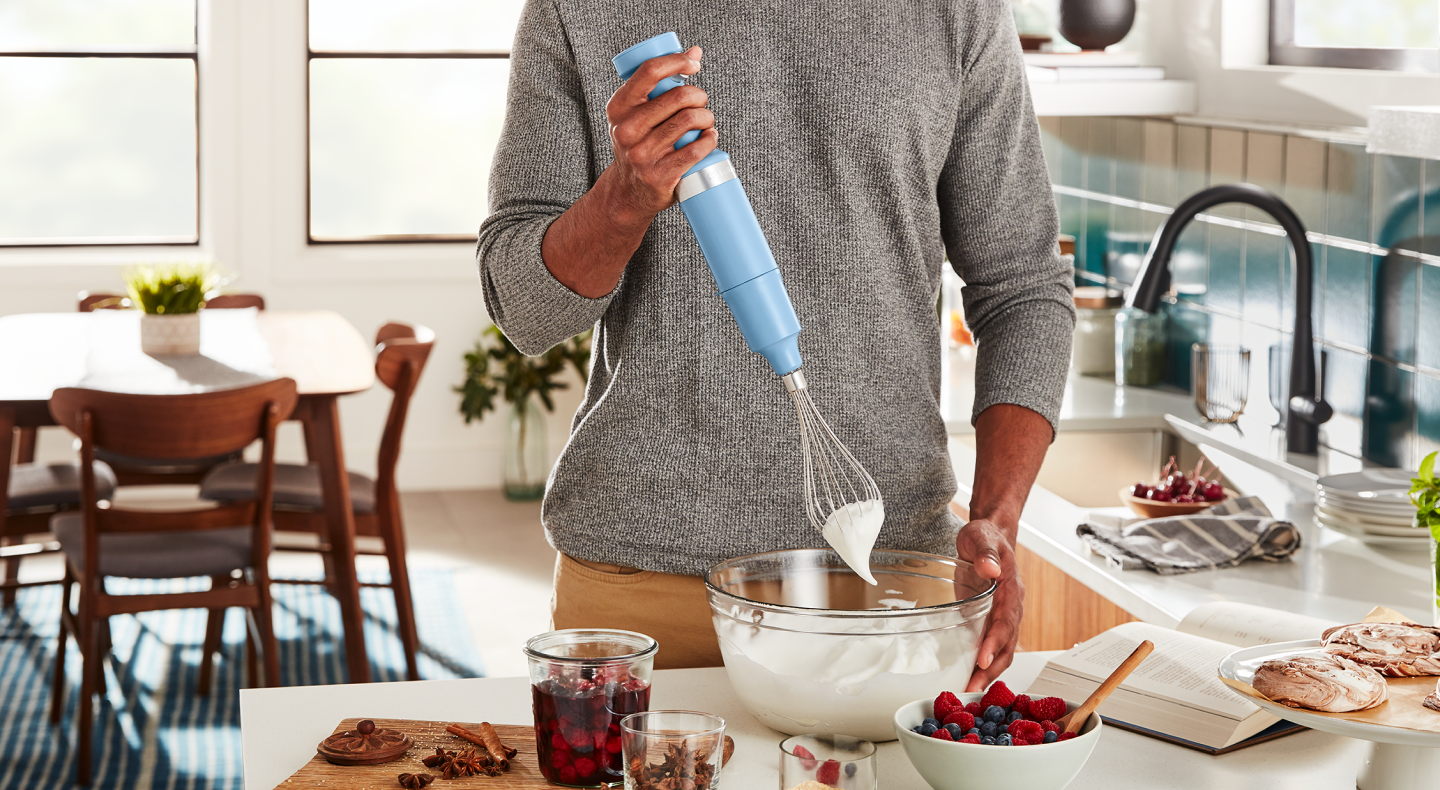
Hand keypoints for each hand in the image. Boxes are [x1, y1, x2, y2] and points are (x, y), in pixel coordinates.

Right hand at [601, 45, 718, 220]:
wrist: (628, 193)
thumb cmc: (638, 145)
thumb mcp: (634, 114)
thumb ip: (657, 85)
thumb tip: (694, 52)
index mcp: (618, 108)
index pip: (649, 72)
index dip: (677, 61)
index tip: (693, 64)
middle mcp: (627, 130)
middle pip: (677, 96)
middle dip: (698, 95)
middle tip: (701, 102)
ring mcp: (642, 154)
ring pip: (689, 121)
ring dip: (707, 117)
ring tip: (706, 121)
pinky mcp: (660, 175)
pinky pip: (695, 150)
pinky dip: (709, 140)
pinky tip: (710, 137)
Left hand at [956, 517, 1023, 692]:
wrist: (989, 536)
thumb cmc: (985, 537)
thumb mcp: (981, 538)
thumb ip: (986, 552)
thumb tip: (991, 568)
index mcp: (1012, 589)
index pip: (1006, 620)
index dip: (996, 641)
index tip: (982, 658)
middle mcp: (1012, 607)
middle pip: (1008, 643)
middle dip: (992, 667)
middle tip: (974, 685)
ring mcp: (1004, 615)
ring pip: (1002, 650)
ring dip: (989, 671)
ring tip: (970, 688)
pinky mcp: (991, 620)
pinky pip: (992, 646)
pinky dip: (983, 663)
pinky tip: (969, 676)